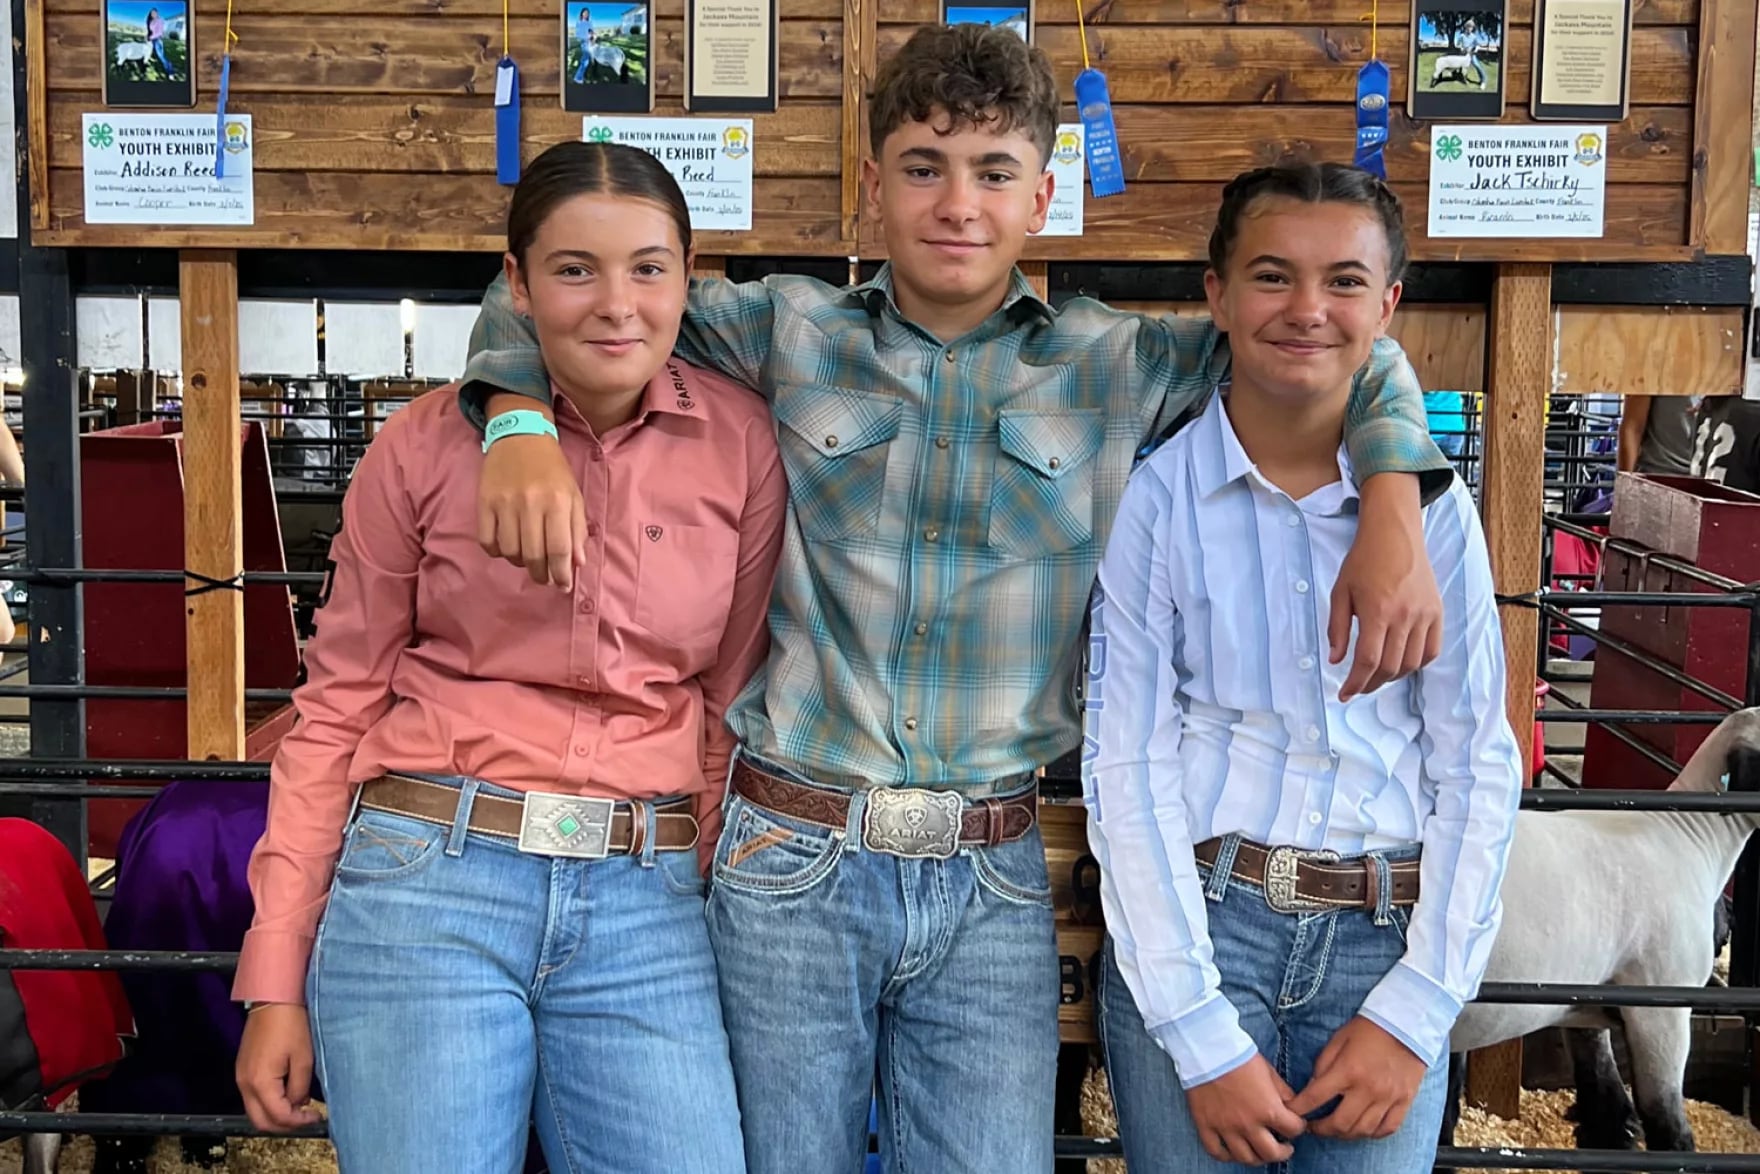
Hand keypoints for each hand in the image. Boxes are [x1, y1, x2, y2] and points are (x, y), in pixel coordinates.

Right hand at [236, 1003, 321, 1132]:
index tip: (316, 1117)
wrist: (273, 999)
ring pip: (255, 1111)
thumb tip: (298, 1105)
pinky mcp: (242, 1070)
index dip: (298, 1122)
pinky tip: (288, 1094)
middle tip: (306, 1118)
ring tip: (299, 1107)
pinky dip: (269, 1102)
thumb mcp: (304, 1058)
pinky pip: (252, 1097)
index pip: (278, 1116)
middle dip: (284, 1125)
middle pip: (260, 1121)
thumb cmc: (291, 1024)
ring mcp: (240, 1077)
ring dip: (276, 1115)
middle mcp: (244, 1084)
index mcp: (260, 1082)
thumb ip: (300, 1087)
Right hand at [476, 433, 585, 589]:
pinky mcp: (484, 502)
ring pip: (510, 552)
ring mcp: (504, 503)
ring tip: (527, 558)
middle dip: (541, 575)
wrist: (520, 436)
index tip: (563, 585)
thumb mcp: (573, 494)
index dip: (562, 573)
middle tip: (545, 578)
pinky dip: (497, 551)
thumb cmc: (552, 469)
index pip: (559, 549)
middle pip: (533, 555)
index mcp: (557, 501)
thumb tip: (577, 562)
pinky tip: (507, 546)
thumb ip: (577, 528)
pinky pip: (487, 541)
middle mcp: (530, 503)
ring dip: (520, 563)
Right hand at [1184, 1053, 1306, 1164]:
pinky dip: (1226, 1156)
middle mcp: (1248, 1124)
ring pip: (1245, 1157)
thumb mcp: (1269, 1071)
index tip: (1295, 1124)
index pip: (1293, 1130)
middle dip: (1283, 1152)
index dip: (1298, 1127)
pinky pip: (1216, 1152)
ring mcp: (1226, 1128)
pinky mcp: (1206, 1125)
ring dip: (1257, 1157)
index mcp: (1268, 1109)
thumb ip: (1283, 1092)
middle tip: (1284, 1147)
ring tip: (1259, 1150)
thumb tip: (1292, 1106)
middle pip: (1271, 1153)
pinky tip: (1232, 1151)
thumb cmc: (1240, 1057)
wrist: (1208, 1049)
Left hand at [1286, 1017, 1428, 1140]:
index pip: (1316, 1098)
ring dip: (1344, 1135)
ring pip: (1363, 1130)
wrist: (1406, 1023)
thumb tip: (1311, 1089)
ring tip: (1335, 1130)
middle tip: (1313, 1127)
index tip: (1292, 1114)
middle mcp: (1368, 1088)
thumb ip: (1322, 1066)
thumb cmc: (1368, 1029)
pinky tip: (1362, 1129)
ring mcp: (1388, 1098)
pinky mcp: (1404, 1101)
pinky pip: (1387, 1128)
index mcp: (1347, 1070)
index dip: (1299, 1109)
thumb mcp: (1337, 1040)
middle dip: (1321, 1129)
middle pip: (1340, 1123)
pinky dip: (1372, 1133)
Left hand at [1330, 479, 1441, 700]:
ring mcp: (1424, 615)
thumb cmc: (1364, 560)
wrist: (1394, 535)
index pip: (1368, 661)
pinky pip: (1432, 650)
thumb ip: (1337, 628)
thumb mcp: (1340, 592)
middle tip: (1358, 687)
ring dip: (1393, 677)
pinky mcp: (1437, 612)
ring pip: (1412, 663)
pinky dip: (1417, 663)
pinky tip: (1402, 664)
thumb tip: (1336, 660)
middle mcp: (1405, 616)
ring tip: (1377, 676)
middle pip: (1390, 667)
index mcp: (1377, 611)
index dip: (1356, 683)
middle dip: (1371, 684)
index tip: (1345, 693)